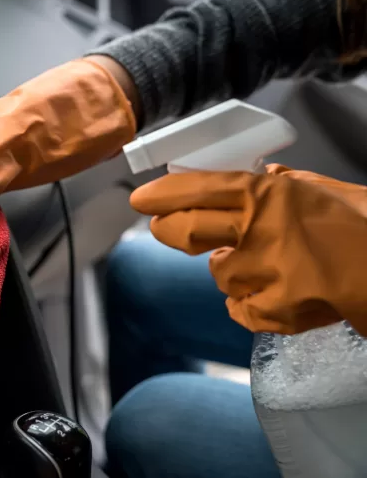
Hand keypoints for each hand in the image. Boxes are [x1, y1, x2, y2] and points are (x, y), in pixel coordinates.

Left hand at [130, 164, 366, 334]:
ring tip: (264, 265)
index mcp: (269, 194)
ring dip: (230, 269)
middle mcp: (259, 230)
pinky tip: (271, 294)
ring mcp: (264, 272)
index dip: (164, 194)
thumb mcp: (320, 189)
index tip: (141, 199)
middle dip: (168, 229)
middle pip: (186, 230)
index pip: (199, 189)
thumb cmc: (364, 225)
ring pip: (217, 274)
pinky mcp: (275, 309)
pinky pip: (238, 308)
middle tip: (164, 228)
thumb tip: (255, 175)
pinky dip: (249, 303)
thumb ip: (280, 184)